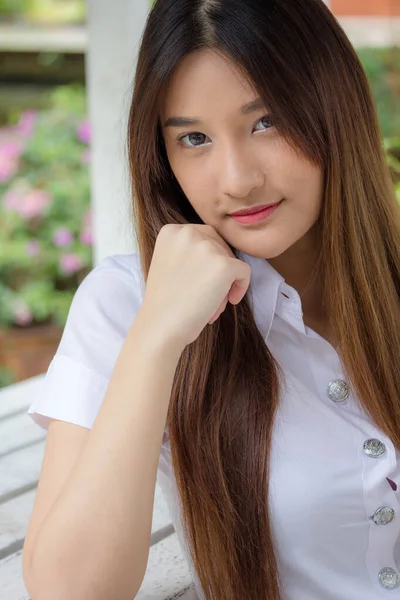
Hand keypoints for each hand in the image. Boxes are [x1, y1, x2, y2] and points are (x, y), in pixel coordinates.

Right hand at [140, 224, 250, 347]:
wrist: (161, 327)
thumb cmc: (165, 303)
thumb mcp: (169, 264)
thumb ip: (189, 251)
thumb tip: (219, 252)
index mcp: (171, 231)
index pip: (204, 237)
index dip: (208, 260)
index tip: (200, 281)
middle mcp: (188, 232)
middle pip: (220, 246)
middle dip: (218, 271)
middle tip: (208, 295)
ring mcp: (206, 247)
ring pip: (231, 260)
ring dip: (225, 283)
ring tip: (210, 304)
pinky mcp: (223, 264)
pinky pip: (244, 272)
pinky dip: (241, 287)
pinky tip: (229, 301)